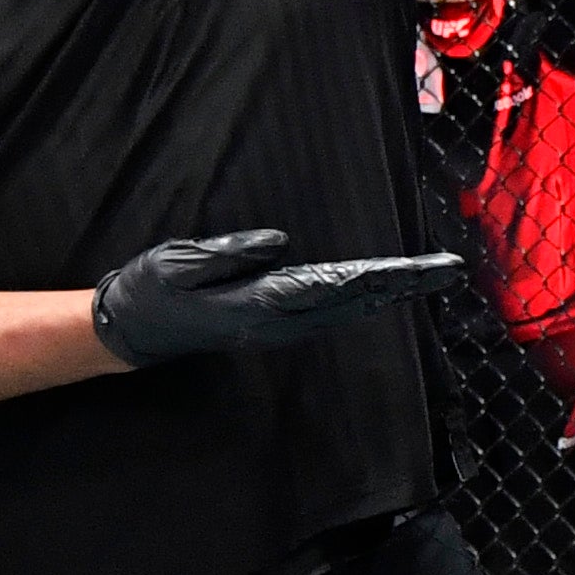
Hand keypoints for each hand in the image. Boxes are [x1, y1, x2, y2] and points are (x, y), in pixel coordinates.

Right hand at [90, 230, 462, 370]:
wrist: (126, 331)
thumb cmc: (150, 291)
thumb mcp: (180, 263)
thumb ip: (229, 254)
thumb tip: (280, 243)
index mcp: (256, 306)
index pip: (331, 288)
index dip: (377, 277)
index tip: (416, 269)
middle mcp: (274, 322)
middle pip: (351, 302)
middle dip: (400, 286)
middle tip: (447, 270)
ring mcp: (273, 327)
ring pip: (343, 309)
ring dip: (386, 292)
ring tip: (427, 275)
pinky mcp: (268, 321)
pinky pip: (325, 310)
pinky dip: (359, 296)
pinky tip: (377, 288)